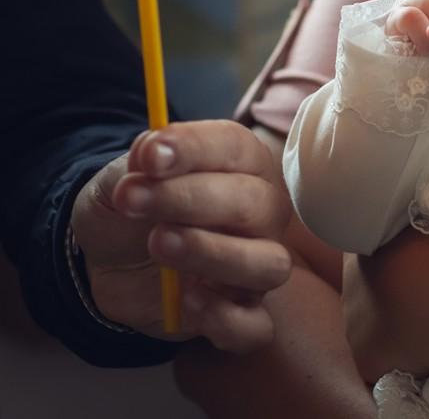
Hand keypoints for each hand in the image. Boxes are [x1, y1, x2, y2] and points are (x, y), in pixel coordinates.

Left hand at [71, 121, 293, 352]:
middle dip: (192, 200)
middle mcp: (261, 213)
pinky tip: (186, 300)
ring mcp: (256, 266)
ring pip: (269, 265)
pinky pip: (255, 327)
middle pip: (255, 205)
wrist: (112, 261)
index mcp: (241, 166)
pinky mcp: (241, 314)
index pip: (235, 147)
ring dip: (216, 254)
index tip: (149, 157)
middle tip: (137, 201)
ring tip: (161, 244)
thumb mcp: (120, 179)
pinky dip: (226, 318)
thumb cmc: (132, 210)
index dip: (194, 149)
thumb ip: (136, 165)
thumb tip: (150, 152)